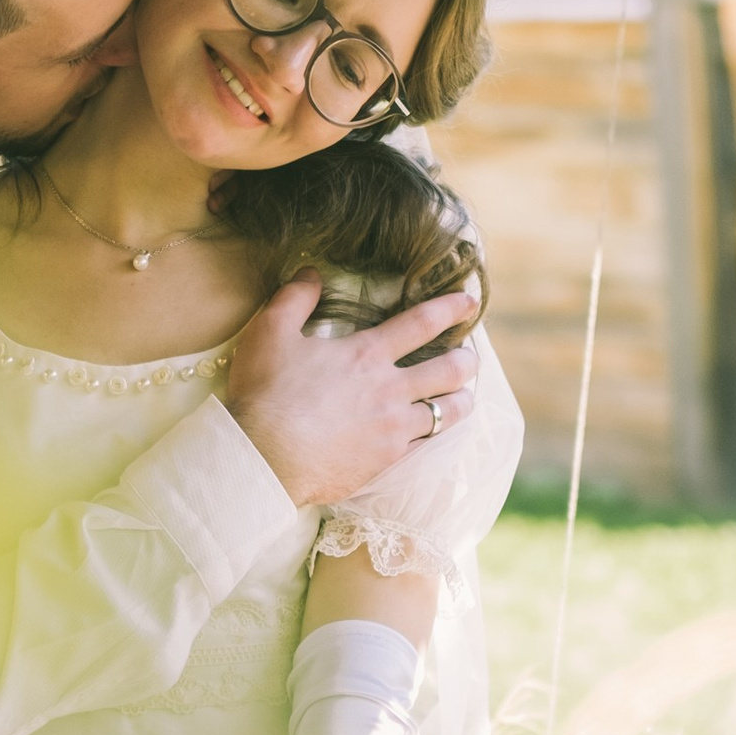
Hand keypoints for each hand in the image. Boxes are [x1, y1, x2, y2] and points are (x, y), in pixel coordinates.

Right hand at [224, 278, 481, 506]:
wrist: (266, 456)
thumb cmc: (265, 392)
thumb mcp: (270, 331)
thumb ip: (295, 298)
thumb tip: (312, 273)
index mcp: (367, 353)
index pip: (422, 323)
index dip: (451, 308)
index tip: (469, 303)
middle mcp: (390, 388)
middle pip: (450, 370)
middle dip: (467, 360)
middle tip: (470, 357)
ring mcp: (392, 428)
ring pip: (447, 413)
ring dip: (461, 401)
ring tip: (464, 398)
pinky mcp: (386, 461)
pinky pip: (426, 447)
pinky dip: (435, 437)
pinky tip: (434, 435)